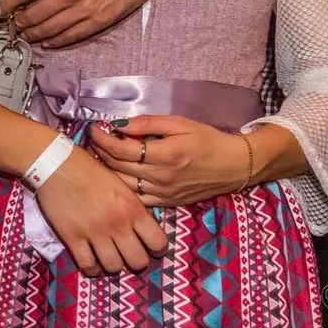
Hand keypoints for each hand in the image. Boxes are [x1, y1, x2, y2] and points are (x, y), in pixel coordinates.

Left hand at [0, 0, 175, 47]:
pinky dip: (56, 41)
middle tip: (12, 23)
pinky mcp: (98, 21)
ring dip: (33, 34)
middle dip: (18, 22)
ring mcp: (84, 10)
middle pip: (33, 15)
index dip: (8, 4)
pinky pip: (71, 36)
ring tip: (25, 34)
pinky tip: (47, 41)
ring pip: (49, 30)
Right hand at [34, 145, 167, 276]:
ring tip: (109, 258)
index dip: (157, 249)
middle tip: (128, 255)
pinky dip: (92, 269)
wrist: (58, 164)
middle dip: (136, 261)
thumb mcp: (121, 185)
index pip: (158, 242)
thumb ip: (133, 207)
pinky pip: (87, 265)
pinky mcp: (73, 238)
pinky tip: (92, 264)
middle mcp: (118, 225)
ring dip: (113, 265)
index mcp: (133, 209)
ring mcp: (95, 233)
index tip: (151, 248)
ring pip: (114, 267)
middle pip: (138, 261)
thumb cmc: (90, 170)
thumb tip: (141, 227)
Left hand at [89, 116, 249, 206]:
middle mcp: (160, 177)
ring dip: (106, 170)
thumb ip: (147, 123)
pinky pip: (135, 198)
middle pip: (117, 167)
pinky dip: (121, 186)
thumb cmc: (208, 140)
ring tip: (100, 155)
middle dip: (100, 151)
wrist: (235, 166)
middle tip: (93, 140)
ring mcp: (162, 193)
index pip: (120, 149)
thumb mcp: (179, 124)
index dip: (102, 139)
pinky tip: (116, 175)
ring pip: (122, 184)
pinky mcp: (166, 203)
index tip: (93, 129)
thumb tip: (118, 124)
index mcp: (164, 155)